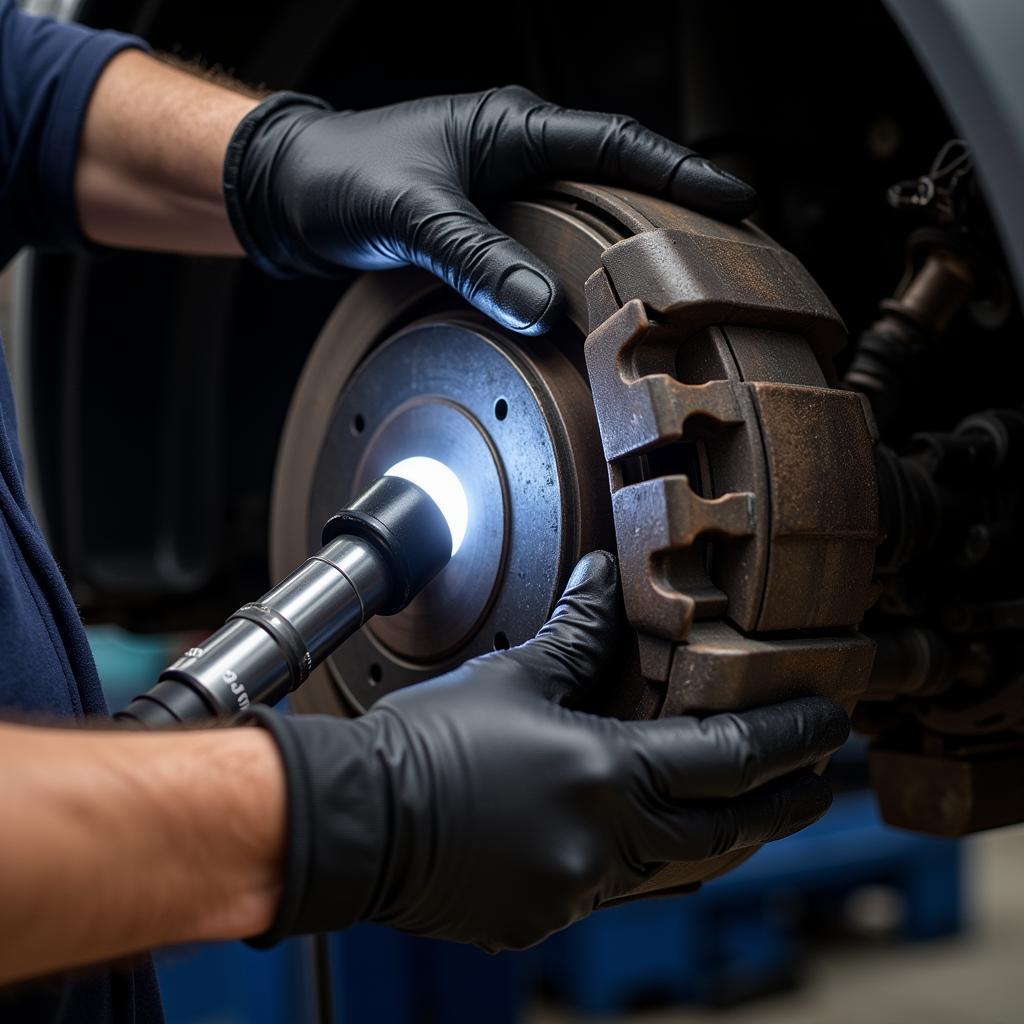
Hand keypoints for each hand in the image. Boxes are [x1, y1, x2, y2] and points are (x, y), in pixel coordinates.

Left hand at [223, 87, 755, 333]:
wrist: (289, 193)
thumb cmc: (340, 177)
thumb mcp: (413, 214)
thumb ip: (476, 258)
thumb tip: (541, 304)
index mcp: (513, 127)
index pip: (616, 144)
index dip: (678, 172)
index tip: (734, 201)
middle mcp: (518, 152)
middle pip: (618, 177)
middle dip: (673, 208)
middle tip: (726, 249)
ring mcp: (505, 189)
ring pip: (588, 214)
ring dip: (631, 242)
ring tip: (680, 278)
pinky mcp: (488, 224)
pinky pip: (553, 242)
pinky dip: (584, 266)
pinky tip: (601, 297)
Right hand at [246, 552, 847, 951]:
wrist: (355, 821)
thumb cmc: (427, 743)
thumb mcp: (512, 678)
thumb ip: (577, 635)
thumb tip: (605, 579)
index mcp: (605, 777)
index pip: (731, 760)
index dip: (790, 740)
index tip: (830, 725)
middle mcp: (604, 846)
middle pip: (724, 830)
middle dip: (781, 806)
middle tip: (817, 783)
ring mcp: (575, 893)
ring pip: (673, 867)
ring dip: (711, 834)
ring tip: (739, 807)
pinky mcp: (542, 918)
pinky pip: (612, 890)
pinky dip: (636, 858)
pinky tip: (629, 833)